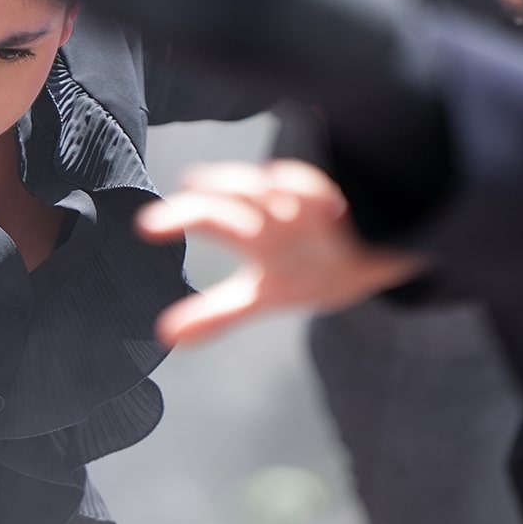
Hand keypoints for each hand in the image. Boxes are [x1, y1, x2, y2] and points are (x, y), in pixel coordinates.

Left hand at [137, 159, 427, 348]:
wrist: (377, 252)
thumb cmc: (309, 269)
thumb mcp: (265, 296)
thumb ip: (218, 314)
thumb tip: (168, 336)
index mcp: (253, 235)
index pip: (209, 217)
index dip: (177, 219)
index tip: (145, 228)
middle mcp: (278, 215)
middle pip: (240, 195)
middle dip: (217, 193)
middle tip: (188, 189)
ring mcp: (314, 211)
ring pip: (285, 189)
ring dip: (271, 188)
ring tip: (263, 187)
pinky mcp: (348, 209)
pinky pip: (329, 195)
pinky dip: (319, 196)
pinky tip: (323, 203)